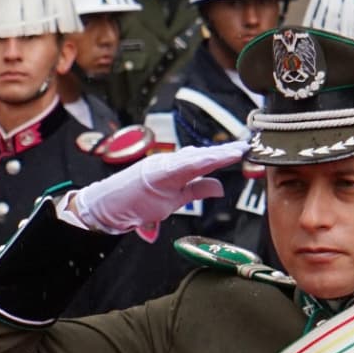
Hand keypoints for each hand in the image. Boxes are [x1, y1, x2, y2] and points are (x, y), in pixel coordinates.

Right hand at [73, 141, 252, 235]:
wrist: (107, 206)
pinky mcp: (155, 173)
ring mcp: (162, 166)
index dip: (224, 156)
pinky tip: (212, 159)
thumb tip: (219, 188)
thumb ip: (196, 190)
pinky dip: (197, 162)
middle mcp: (170, 163)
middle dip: (224, 153)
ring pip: (194, 159)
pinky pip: (180, 167)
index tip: (242, 151)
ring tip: (234, 152)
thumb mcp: (175, 199)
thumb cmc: (137, 202)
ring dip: (215, 155)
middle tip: (246, 147)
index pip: (204, 161)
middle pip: (202, 157)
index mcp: (176, 168)